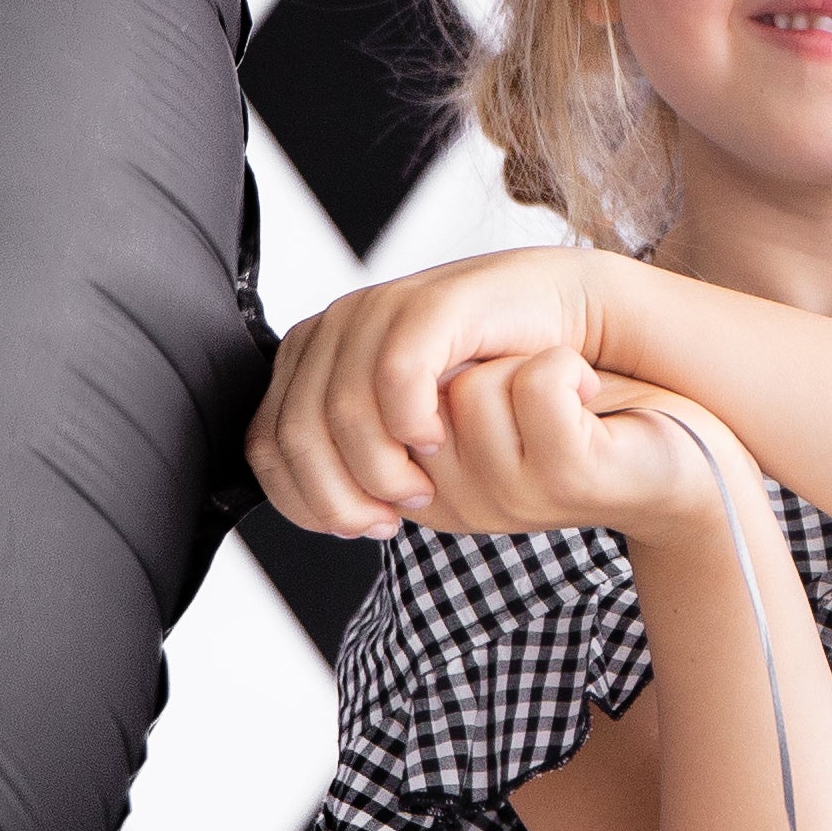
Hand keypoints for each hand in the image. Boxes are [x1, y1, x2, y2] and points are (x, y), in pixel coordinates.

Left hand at [247, 250, 609, 538]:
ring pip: (339, 413)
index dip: (304, 501)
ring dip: (379, 471)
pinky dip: (411, 425)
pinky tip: (438, 442)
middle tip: (389, 520)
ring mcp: (378, 309)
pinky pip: (395, 375)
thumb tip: (322, 511)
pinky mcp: (427, 302)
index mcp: (314, 357)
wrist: (565, 323)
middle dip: (339, 496)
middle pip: (295, 435)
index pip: (266, 445)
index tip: (359, 527)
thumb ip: (353, 458)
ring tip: (421, 490)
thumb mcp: (403, 432)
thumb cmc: (489, 380)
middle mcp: (335, 327)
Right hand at [399, 353, 733, 546]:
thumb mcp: (479, 400)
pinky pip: (540, 385)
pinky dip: (570, 368)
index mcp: (425, 486)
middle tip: (530, 387)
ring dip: (529, 365)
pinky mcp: (566, 479)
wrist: (677, 446)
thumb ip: (417, 393)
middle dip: (478, 363)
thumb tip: (367, 372)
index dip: (425, 371)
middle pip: (421, 387)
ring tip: (563, 394)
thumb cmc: (578, 413)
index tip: (482, 384)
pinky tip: (590, 394)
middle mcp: (457, 502)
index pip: (377, 403)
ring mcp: (509, 497)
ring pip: (476, 386)